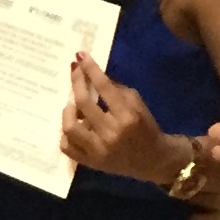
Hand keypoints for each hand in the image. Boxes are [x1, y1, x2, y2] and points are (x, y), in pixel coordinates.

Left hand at [59, 55, 179, 183]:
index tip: (81, 56)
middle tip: (74, 71)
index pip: (104, 87)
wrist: (153, 159)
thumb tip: (92, 74)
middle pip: (83, 104)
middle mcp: (111, 133)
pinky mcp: (91, 162)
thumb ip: (116, 90)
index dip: (91, 69)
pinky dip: (66, 135)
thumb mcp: (138, 104)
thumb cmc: (146, 127)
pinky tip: (74, 126)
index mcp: (127, 116)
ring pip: (70, 127)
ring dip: (68, 112)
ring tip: (73, 107)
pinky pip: (67, 147)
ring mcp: (99, 150)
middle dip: (76, 82)